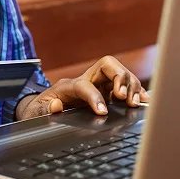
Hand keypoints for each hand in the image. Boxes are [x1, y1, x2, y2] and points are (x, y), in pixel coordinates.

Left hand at [16, 56, 148, 119]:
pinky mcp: (107, 92)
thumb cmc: (39, 110)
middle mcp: (86, 80)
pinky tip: (144, 100)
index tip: (102, 112)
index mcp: (67, 85)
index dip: (95, 97)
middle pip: (108, 66)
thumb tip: (56, 106)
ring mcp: (98, 85)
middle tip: (125, 98)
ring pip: (120, 74)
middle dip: (120, 79)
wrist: (42, 109)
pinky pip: (126, 86)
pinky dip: (137, 91)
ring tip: (135, 103)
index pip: (84, 84)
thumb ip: (44, 110)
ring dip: (131, 86)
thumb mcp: (35, 112)